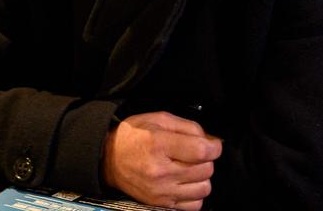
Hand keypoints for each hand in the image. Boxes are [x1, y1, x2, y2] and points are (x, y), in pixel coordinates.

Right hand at [101, 111, 221, 210]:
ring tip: (190, 168)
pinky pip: (195, 205)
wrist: (108, 159)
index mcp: (158, 145)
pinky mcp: (162, 204)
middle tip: (195, 153)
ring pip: (204, 188)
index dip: (214, 147)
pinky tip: (185, 182)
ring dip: (202, 177)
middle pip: (206, 169)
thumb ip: (187, 126)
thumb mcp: (157, 119)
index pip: (202, 151)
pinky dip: (195, 194)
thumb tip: (211, 140)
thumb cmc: (133, 136)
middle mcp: (160, 171)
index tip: (212, 144)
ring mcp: (161, 191)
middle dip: (206, 159)